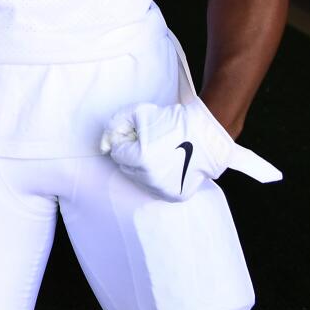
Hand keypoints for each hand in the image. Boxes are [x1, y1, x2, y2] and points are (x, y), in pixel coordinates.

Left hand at [100, 96, 281, 201]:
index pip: (117, 153)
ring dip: (143, 168)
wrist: (205, 133)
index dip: (126, 141)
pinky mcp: (175, 195)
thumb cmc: (171, 121)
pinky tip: (167, 164)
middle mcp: (150, 178)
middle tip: (149, 143)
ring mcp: (164, 189)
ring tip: (159, 153)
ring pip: (139, 179)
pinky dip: (158, 178)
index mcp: (140, 159)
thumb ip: (115, 125)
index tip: (138, 135)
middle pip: (126, 167)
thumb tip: (103, 144)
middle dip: (133, 155)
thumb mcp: (138, 113)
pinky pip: (155, 189)